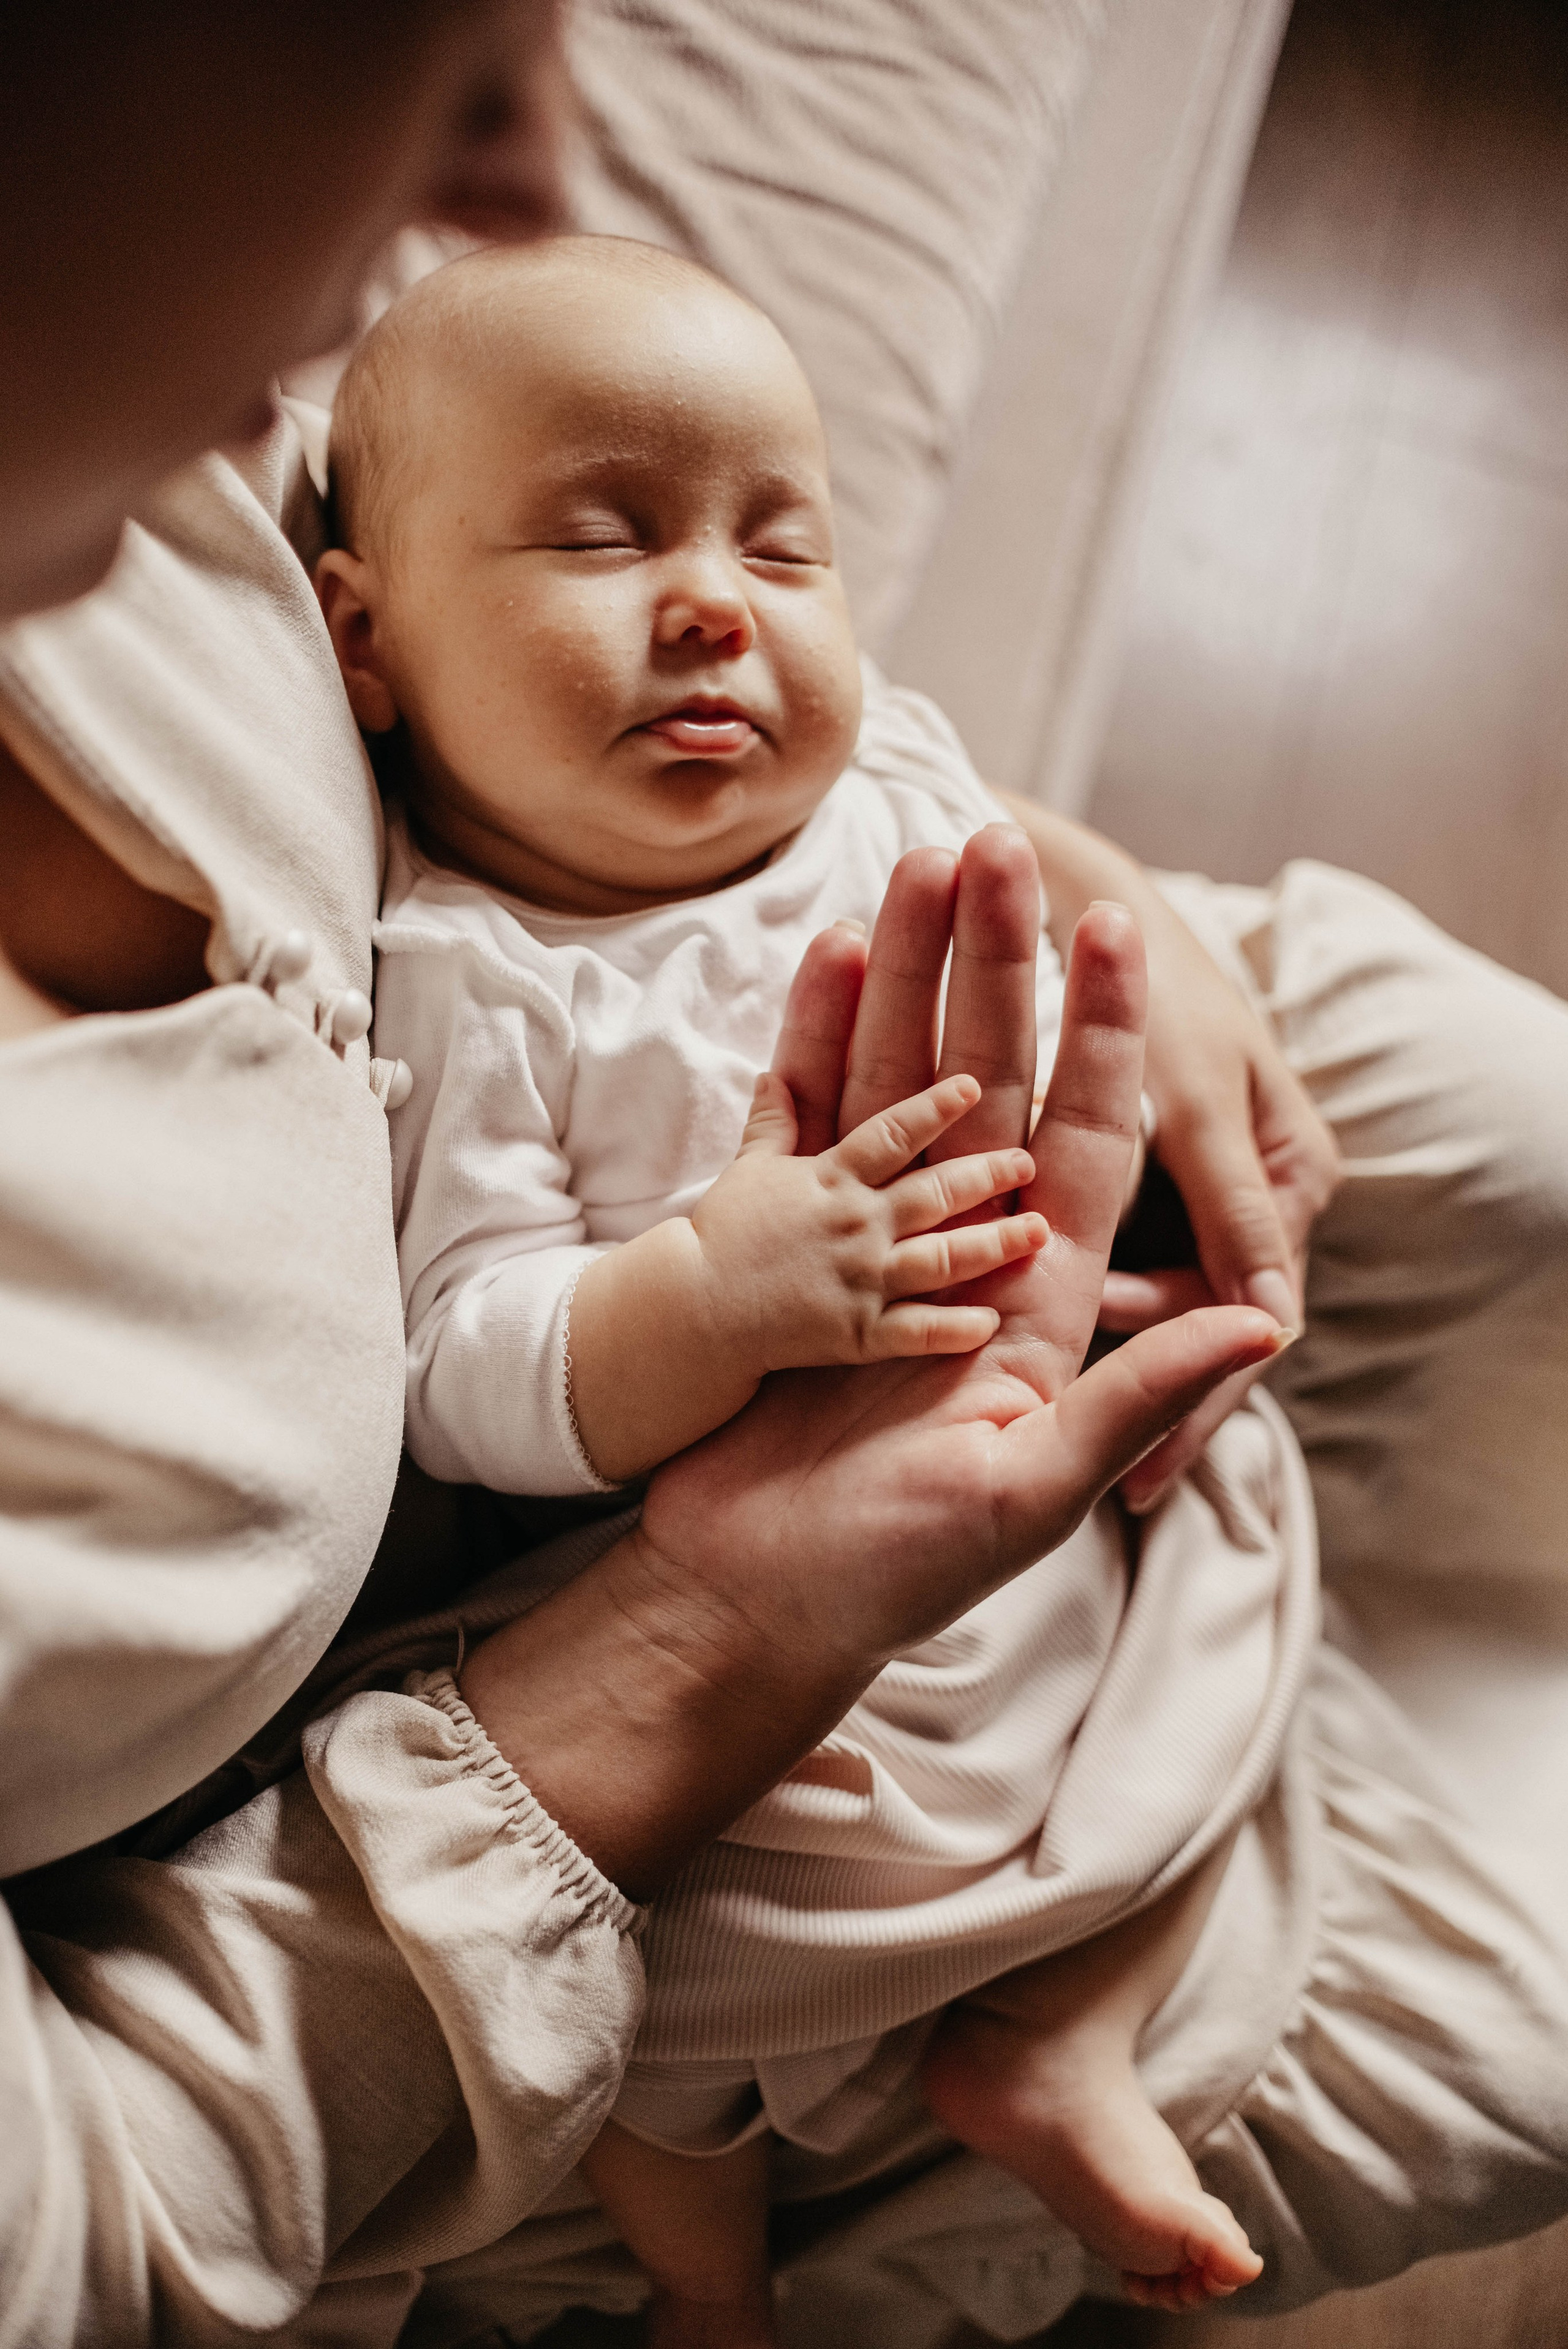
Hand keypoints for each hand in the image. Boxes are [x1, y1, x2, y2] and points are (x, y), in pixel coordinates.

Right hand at [462, 828, 1284, 1896]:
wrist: (758, 1595)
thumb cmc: (898, 1565)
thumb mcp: (1032, 1488)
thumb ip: (1138, 1394)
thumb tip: (1261, 1319)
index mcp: (1044, 1301)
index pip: (1094, 1139)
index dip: (1107, 1034)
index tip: (1114, 931)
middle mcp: (969, 1251)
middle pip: (994, 1077)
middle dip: (1000, 964)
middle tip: (997, 848)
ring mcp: (880, 1242)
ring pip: (901, 1078)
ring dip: (909, 973)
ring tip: (911, 865)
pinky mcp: (800, 1251)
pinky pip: (808, 1121)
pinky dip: (813, 1038)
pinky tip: (819, 955)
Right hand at [697, 1068, 1044, 1367]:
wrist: (687, 1313)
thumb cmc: (718, 1239)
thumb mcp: (745, 1171)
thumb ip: (772, 1125)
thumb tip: (772, 1075)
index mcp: (830, 1182)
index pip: (891, 1135)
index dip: (934, 1109)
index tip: (974, 1086)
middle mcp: (853, 1226)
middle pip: (933, 1193)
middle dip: (986, 1174)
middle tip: (1027, 1160)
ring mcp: (858, 1280)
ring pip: (940, 1257)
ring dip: (992, 1244)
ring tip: (1037, 1233)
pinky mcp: (854, 1335)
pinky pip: (914, 1331)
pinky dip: (952, 1328)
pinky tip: (990, 1321)